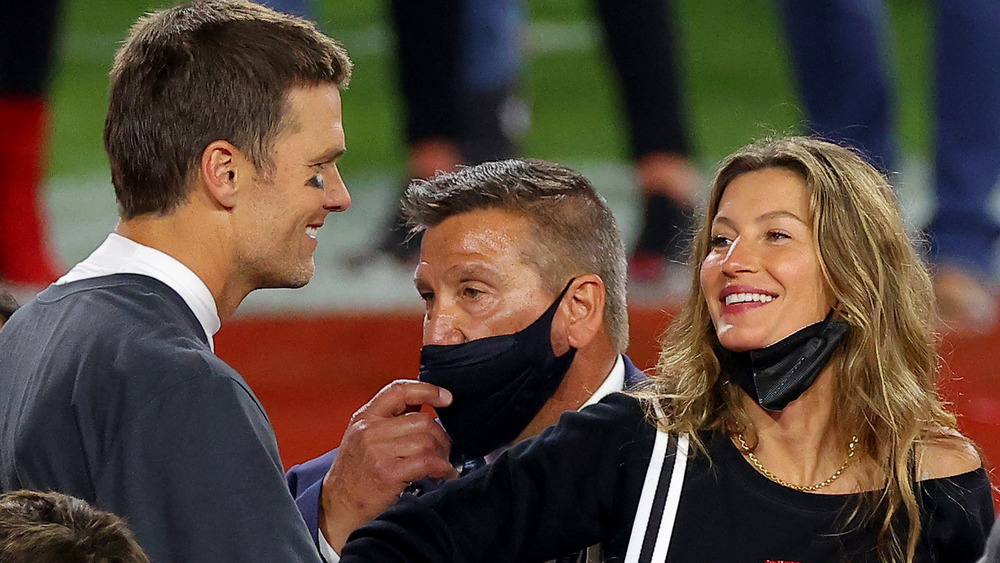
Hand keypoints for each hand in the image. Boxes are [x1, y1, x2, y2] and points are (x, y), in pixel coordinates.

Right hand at [319, 379, 458, 550]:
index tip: (446, 397)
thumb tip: (423, 404)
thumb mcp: (362, 436)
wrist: (339, 504)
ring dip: (442, 454)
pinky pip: (427, 462)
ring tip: (442, 464)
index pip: (399, 390)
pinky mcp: (388, 473)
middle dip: (441, 435)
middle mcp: (370, 431)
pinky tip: (443, 474)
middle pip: (422, 420)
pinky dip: (442, 468)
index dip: (427, 390)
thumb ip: (388, 419)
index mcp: (365, 417)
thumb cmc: (354, 472)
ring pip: (427, 441)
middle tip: (444, 448)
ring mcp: (378, 452)